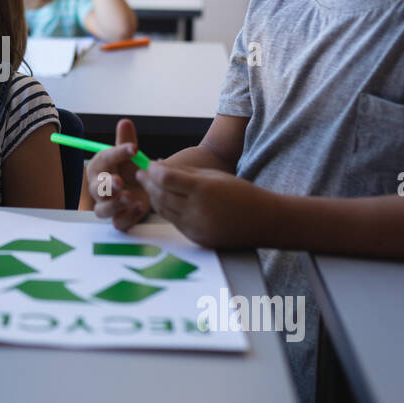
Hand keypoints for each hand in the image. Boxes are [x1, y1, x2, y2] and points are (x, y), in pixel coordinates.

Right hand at [85, 118, 149, 230]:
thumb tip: (125, 122)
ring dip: (114, 204)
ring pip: (102, 210)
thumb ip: (126, 142)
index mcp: (100, 169)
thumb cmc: (130, 171)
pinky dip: (128, 217)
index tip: (134, 148)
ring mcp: (108, 206)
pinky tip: (140, 207)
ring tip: (129, 196)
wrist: (144, 190)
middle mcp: (99, 189)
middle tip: (119, 181)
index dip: (117, 153)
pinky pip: (119, 223)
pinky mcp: (120, 219)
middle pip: (96, 189)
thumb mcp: (129, 156)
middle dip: (107, 185)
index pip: (103, 159)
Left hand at [134, 163, 276, 248]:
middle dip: (148, 184)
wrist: (263, 221)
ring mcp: (195, 227)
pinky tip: (163, 200)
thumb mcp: (214, 176)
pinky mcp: (195, 238)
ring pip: (163, 210)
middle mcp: (197, 210)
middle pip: (160, 195)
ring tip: (149, 186)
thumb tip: (158, 167)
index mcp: (203, 190)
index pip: (166, 179)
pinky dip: (166, 210)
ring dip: (153, 197)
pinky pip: (174, 222)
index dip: (153, 171)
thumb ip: (184, 173)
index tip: (148, 165)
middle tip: (140, 174)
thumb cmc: (240, 193)